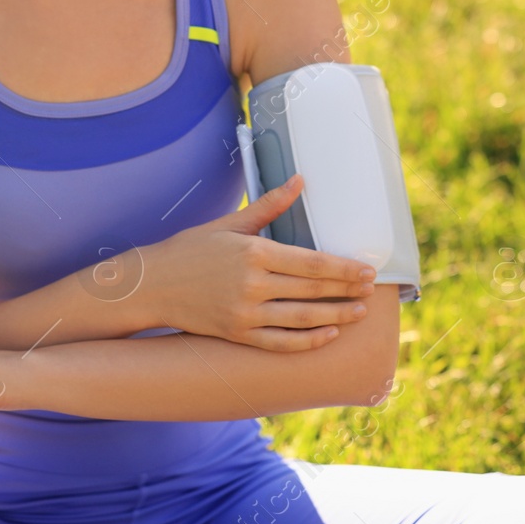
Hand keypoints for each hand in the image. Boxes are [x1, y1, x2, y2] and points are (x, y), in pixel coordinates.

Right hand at [140, 174, 378, 350]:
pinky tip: (328, 335)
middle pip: (312, 291)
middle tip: (371, 290)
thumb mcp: (230, 224)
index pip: (311, 263)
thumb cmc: (191, 249)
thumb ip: (269, 205)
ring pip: (301, 319)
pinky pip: (280, 343)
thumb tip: (300, 180)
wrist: (153, 285)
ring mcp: (244, 313)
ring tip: (358, 313)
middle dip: (346, 290)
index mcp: (253, 253)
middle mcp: (252, 285)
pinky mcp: (237, 335)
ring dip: (335, 316)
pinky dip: (307, 341)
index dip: (343, 268)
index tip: (367, 270)